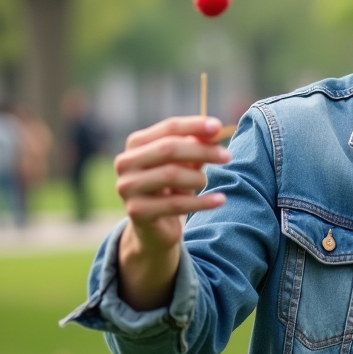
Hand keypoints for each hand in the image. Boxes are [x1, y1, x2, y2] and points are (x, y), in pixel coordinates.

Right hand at [114, 116, 231, 308]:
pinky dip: (201, 202)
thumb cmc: (171, 187)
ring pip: (170, 175)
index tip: (218, 127)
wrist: (154, 227)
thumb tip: (215, 130)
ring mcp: (128, 187)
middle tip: (227, 156)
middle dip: (201, 151)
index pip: (168, 128)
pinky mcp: (136, 211)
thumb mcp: (185, 163)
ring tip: (206, 182)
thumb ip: (197, 145)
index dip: (194, 125)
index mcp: (136, 144)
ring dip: (197, 178)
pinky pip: (175, 204)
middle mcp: (126, 163)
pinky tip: (220, 199)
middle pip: (168, 149)